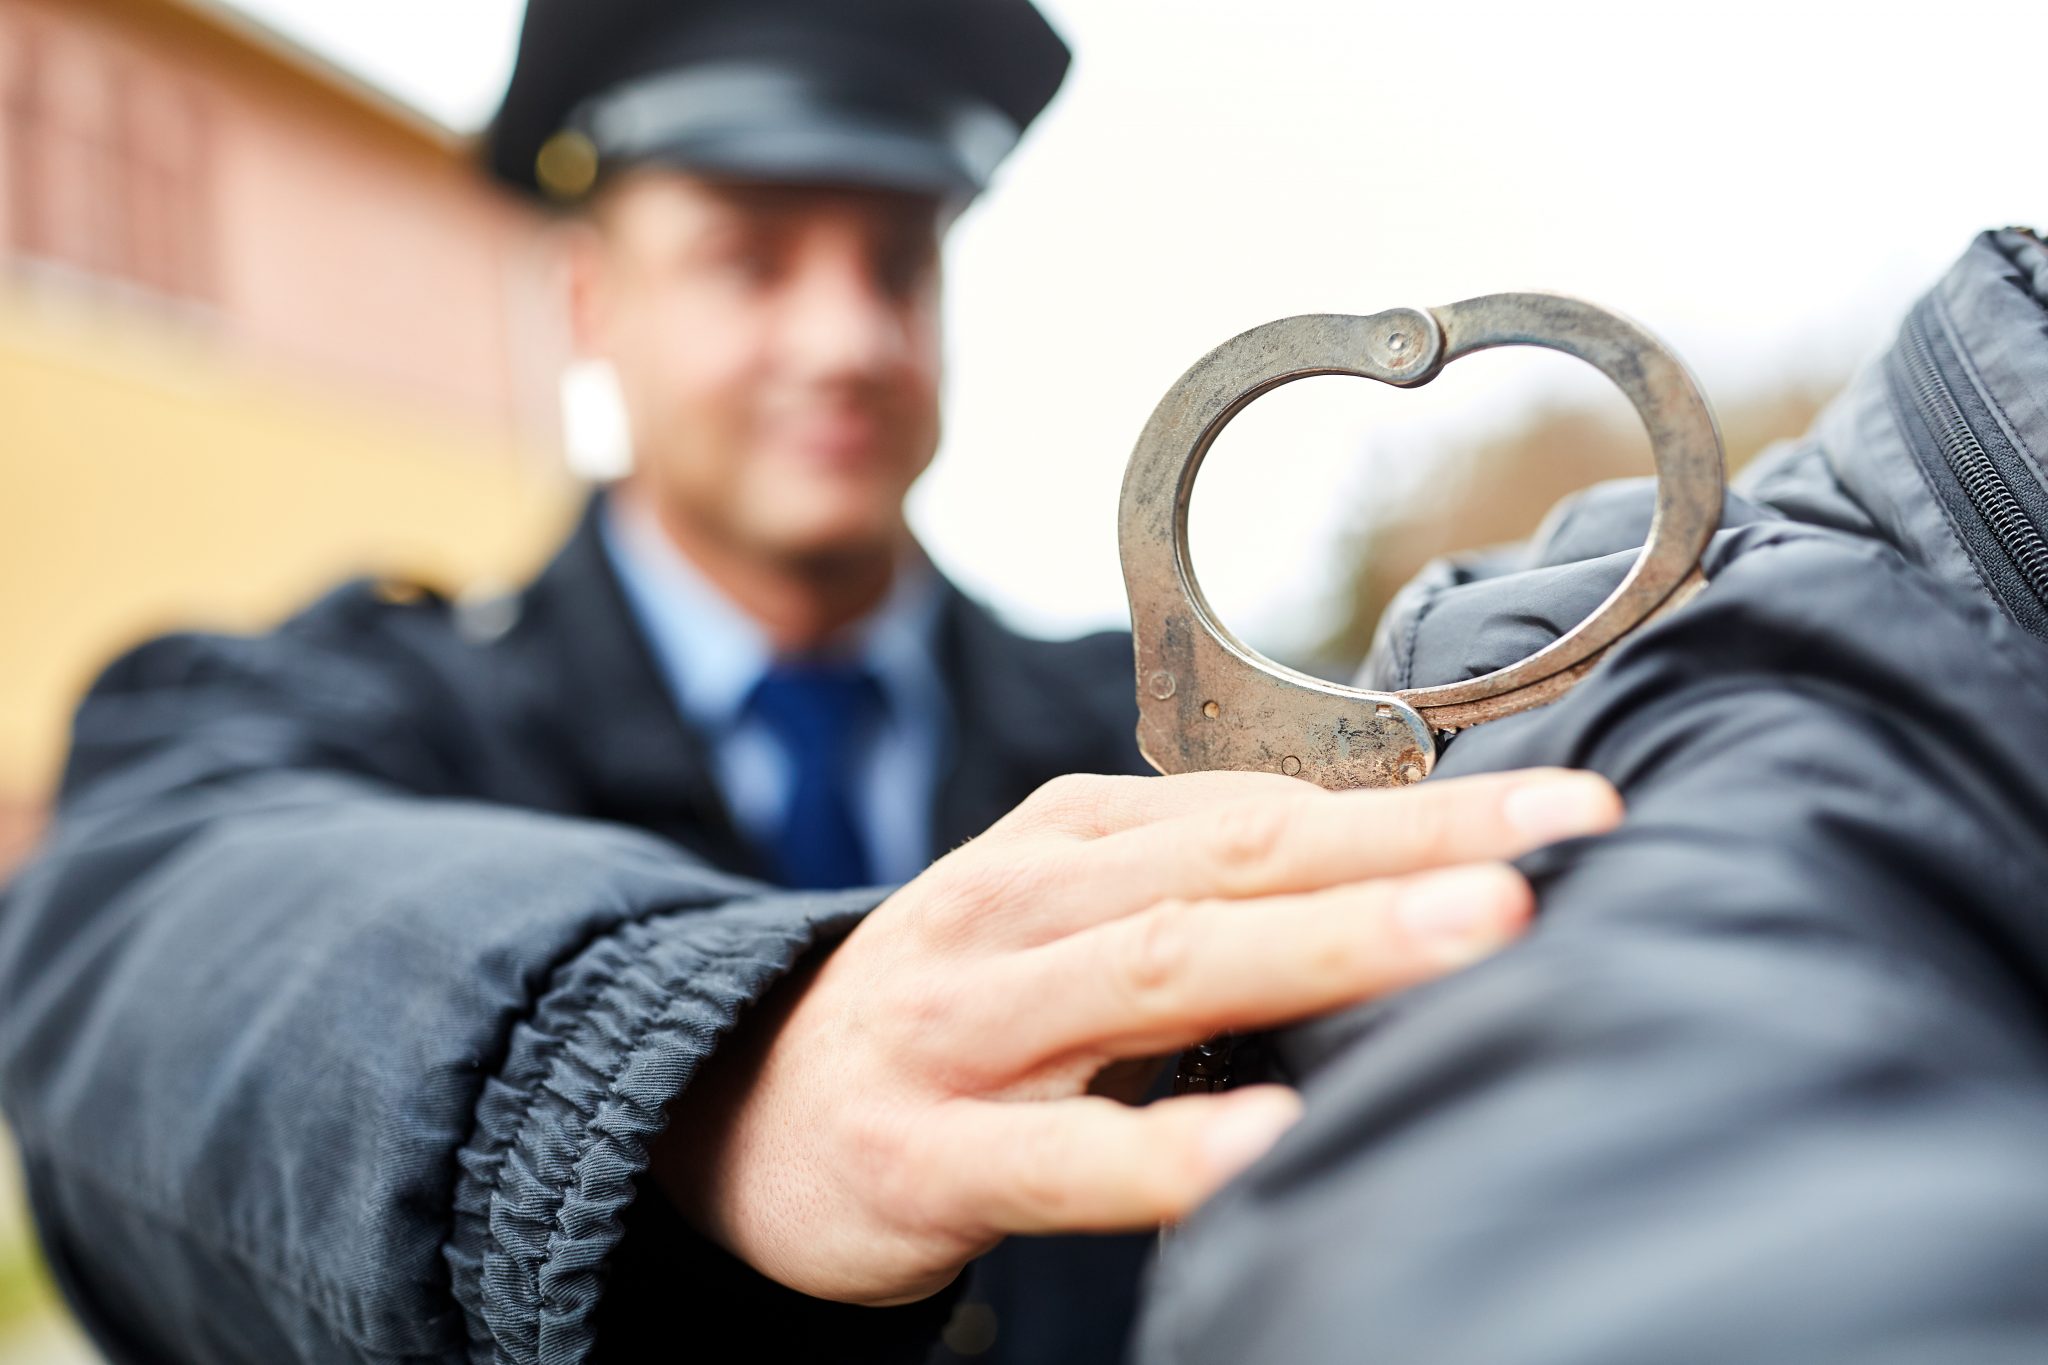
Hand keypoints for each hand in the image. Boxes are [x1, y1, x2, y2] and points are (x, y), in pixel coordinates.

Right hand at [653, 767, 1621, 1303]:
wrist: (743, 1103)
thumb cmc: (956, 1009)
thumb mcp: (1063, 916)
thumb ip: (1200, 892)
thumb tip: (1402, 878)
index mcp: (1070, 841)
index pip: (1270, 808)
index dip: (1425, 806)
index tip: (1571, 808)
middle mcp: (1023, 904)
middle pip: (1237, 862)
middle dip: (1408, 849)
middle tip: (1558, 840)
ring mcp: (969, 1023)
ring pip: (1162, 967)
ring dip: (1325, 948)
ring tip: (1471, 937)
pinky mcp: (926, 1148)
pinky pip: (1058, 1153)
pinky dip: (1162, 1146)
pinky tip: (1264, 1139)